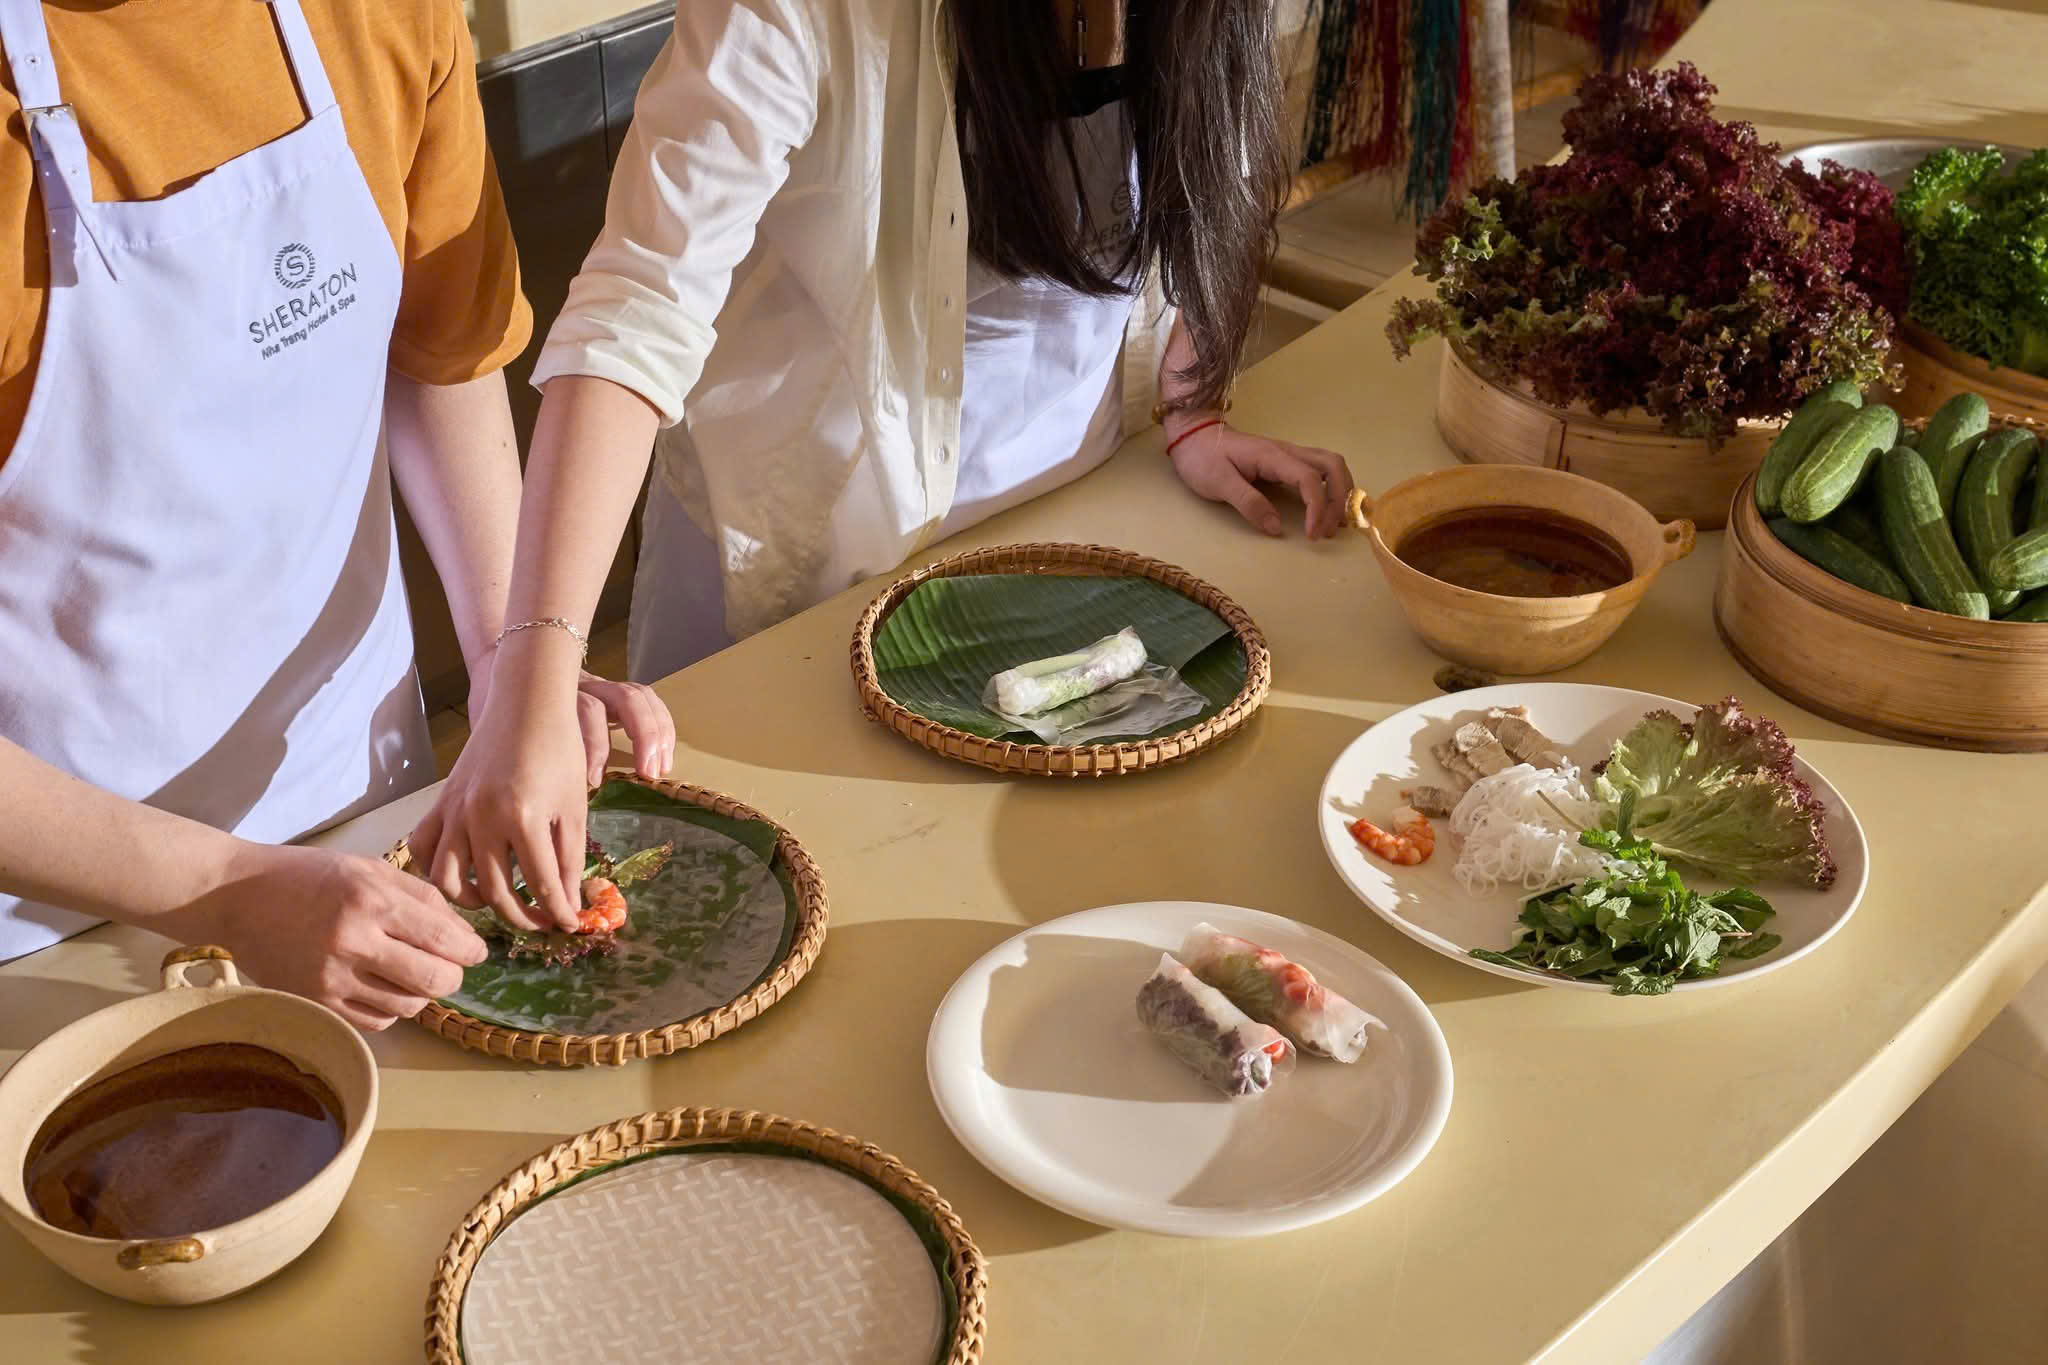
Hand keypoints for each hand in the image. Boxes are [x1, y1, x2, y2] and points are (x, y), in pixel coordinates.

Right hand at [184, 842, 487, 1031]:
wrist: (238, 896)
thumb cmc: (310, 876)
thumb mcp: (371, 869)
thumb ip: (423, 897)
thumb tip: (463, 934)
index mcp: (372, 900)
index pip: (444, 939)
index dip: (470, 951)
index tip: (475, 952)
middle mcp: (353, 941)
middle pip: (433, 980)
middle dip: (453, 977)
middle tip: (450, 969)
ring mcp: (331, 977)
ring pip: (408, 1006)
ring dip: (422, 995)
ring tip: (413, 975)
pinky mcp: (315, 1001)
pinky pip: (375, 1021)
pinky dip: (392, 1009)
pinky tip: (383, 988)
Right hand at [410, 633, 674, 932]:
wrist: (527, 704)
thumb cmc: (559, 750)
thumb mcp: (574, 806)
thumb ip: (570, 858)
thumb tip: (569, 903)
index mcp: (523, 817)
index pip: (540, 884)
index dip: (558, 912)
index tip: (571, 926)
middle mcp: (481, 819)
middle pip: (494, 892)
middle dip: (521, 917)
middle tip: (542, 923)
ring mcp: (455, 812)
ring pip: (449, 880)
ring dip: (474, 903)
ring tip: (500, 904)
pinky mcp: (440, 804)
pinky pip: (423, 850)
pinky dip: (436, 872)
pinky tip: (462, 878)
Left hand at [466, 646, 675, 787]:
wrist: (499, 664)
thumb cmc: (496, 707)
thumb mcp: (495, 729)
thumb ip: (510, 758)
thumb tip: (520, 807)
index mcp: (551, 694)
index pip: (583, 710)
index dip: (593, 746)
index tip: (591, 782)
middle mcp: (582, 686)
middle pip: (621, 697)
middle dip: (639, 735)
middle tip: (645, 773)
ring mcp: (600, 687)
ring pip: (638, 696)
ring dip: (656, 733)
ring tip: (659, 769)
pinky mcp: (613, 694)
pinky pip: (647, 701)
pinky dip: (662, 728)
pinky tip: (664, 758)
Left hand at [1165, 415, 1354, 538]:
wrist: (1193, 435)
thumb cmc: (1202, 458)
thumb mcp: (1218, 483)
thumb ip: (1248, 503)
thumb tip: (1276, 528)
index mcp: (1272, 455)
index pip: (1309, 479)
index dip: (1317, 508)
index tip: (1312, 534)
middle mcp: (1287, 451)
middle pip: (1332, 466)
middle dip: (1338, 499)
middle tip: (1328, 530)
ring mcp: (1289, 454)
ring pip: (1331, 465)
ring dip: (1339, 492)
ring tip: (1334, 523)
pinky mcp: (1286, 462)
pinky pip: (1320, 471)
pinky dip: (1331, 489)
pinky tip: (1327, 510)